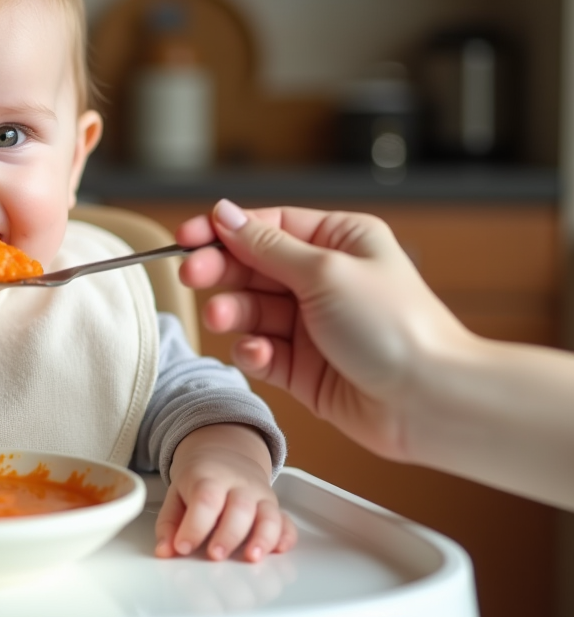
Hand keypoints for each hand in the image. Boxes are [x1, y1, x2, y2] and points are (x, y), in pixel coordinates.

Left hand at [155, 424, 295, 561]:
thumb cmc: (199, 478)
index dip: (194, 525)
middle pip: (238, 507)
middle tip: (215, 555)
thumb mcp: (176, 494)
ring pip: (268, 514)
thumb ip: (169, 524)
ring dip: (262, 538)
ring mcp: (259, 495)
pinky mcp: (274, 507)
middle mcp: (238, 485)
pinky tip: (279, 551)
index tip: (183, 547)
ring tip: (252, 557)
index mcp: (208, 478)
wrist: (225, 452)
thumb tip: (164, 551)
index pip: (205, 499)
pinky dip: (286, 537)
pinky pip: (286, 521)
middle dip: (228, 534)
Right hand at [175, 200, 473, 462]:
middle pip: (252, 266)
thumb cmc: (397, 328)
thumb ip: (267, 246)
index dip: (224, 231)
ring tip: (222, 318)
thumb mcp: (325, 271)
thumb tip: (226, 215)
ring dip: (232, 312)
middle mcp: (323, 279)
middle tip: (192, 274)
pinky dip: (253, 351)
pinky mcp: (303, 366)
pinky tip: (258, 353)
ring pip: (251, 310)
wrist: (429, 401)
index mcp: (339, 241)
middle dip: (221, 270)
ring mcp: (312, 324)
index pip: (267, 226)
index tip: (187, 238)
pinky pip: (261, 351)